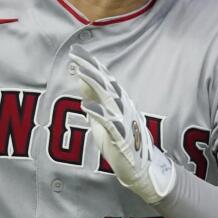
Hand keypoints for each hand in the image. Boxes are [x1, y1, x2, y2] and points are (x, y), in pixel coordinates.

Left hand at [70, 46, 176, 203]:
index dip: (90, 63)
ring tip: (80, 72)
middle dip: (90, 67)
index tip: (76, 51)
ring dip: (94, 83)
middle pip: (105, 82)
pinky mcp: (121, 136)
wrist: (141, 166)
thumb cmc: (121, 140)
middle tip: (75, 54)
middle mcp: (122, 106)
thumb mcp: (103, 116)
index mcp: (117, 101)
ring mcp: (123, 120)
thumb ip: (94, 97)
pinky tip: (87, 105)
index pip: (103, 78)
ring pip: (108, 97)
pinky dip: (99, 112)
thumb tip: (82, 79)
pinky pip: (110, 122)